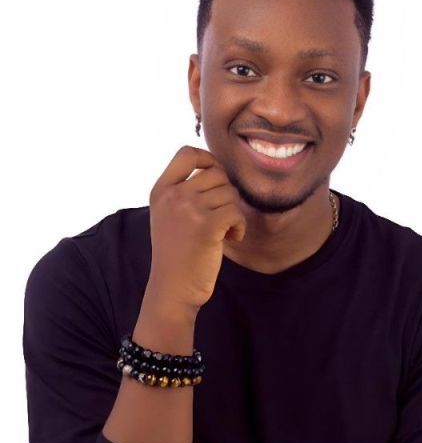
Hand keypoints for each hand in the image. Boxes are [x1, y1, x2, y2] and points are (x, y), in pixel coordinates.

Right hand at [147, 146, 245, 314]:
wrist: (172, 289)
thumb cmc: (178, 253)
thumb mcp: (169, 214)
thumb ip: (185, 190)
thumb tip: (217, 166)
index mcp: (161, 190)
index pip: (187, 153)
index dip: (208, 159)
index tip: (215, 179)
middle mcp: (173, 196)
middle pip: (218, 174)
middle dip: (226, 195)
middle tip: (219, 218)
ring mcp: (188, 209)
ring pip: (231, 194)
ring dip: (233, 214)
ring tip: (221, 232)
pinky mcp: (207, 226)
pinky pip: (237, 212)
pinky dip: (240, 227)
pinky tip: (230, 239)